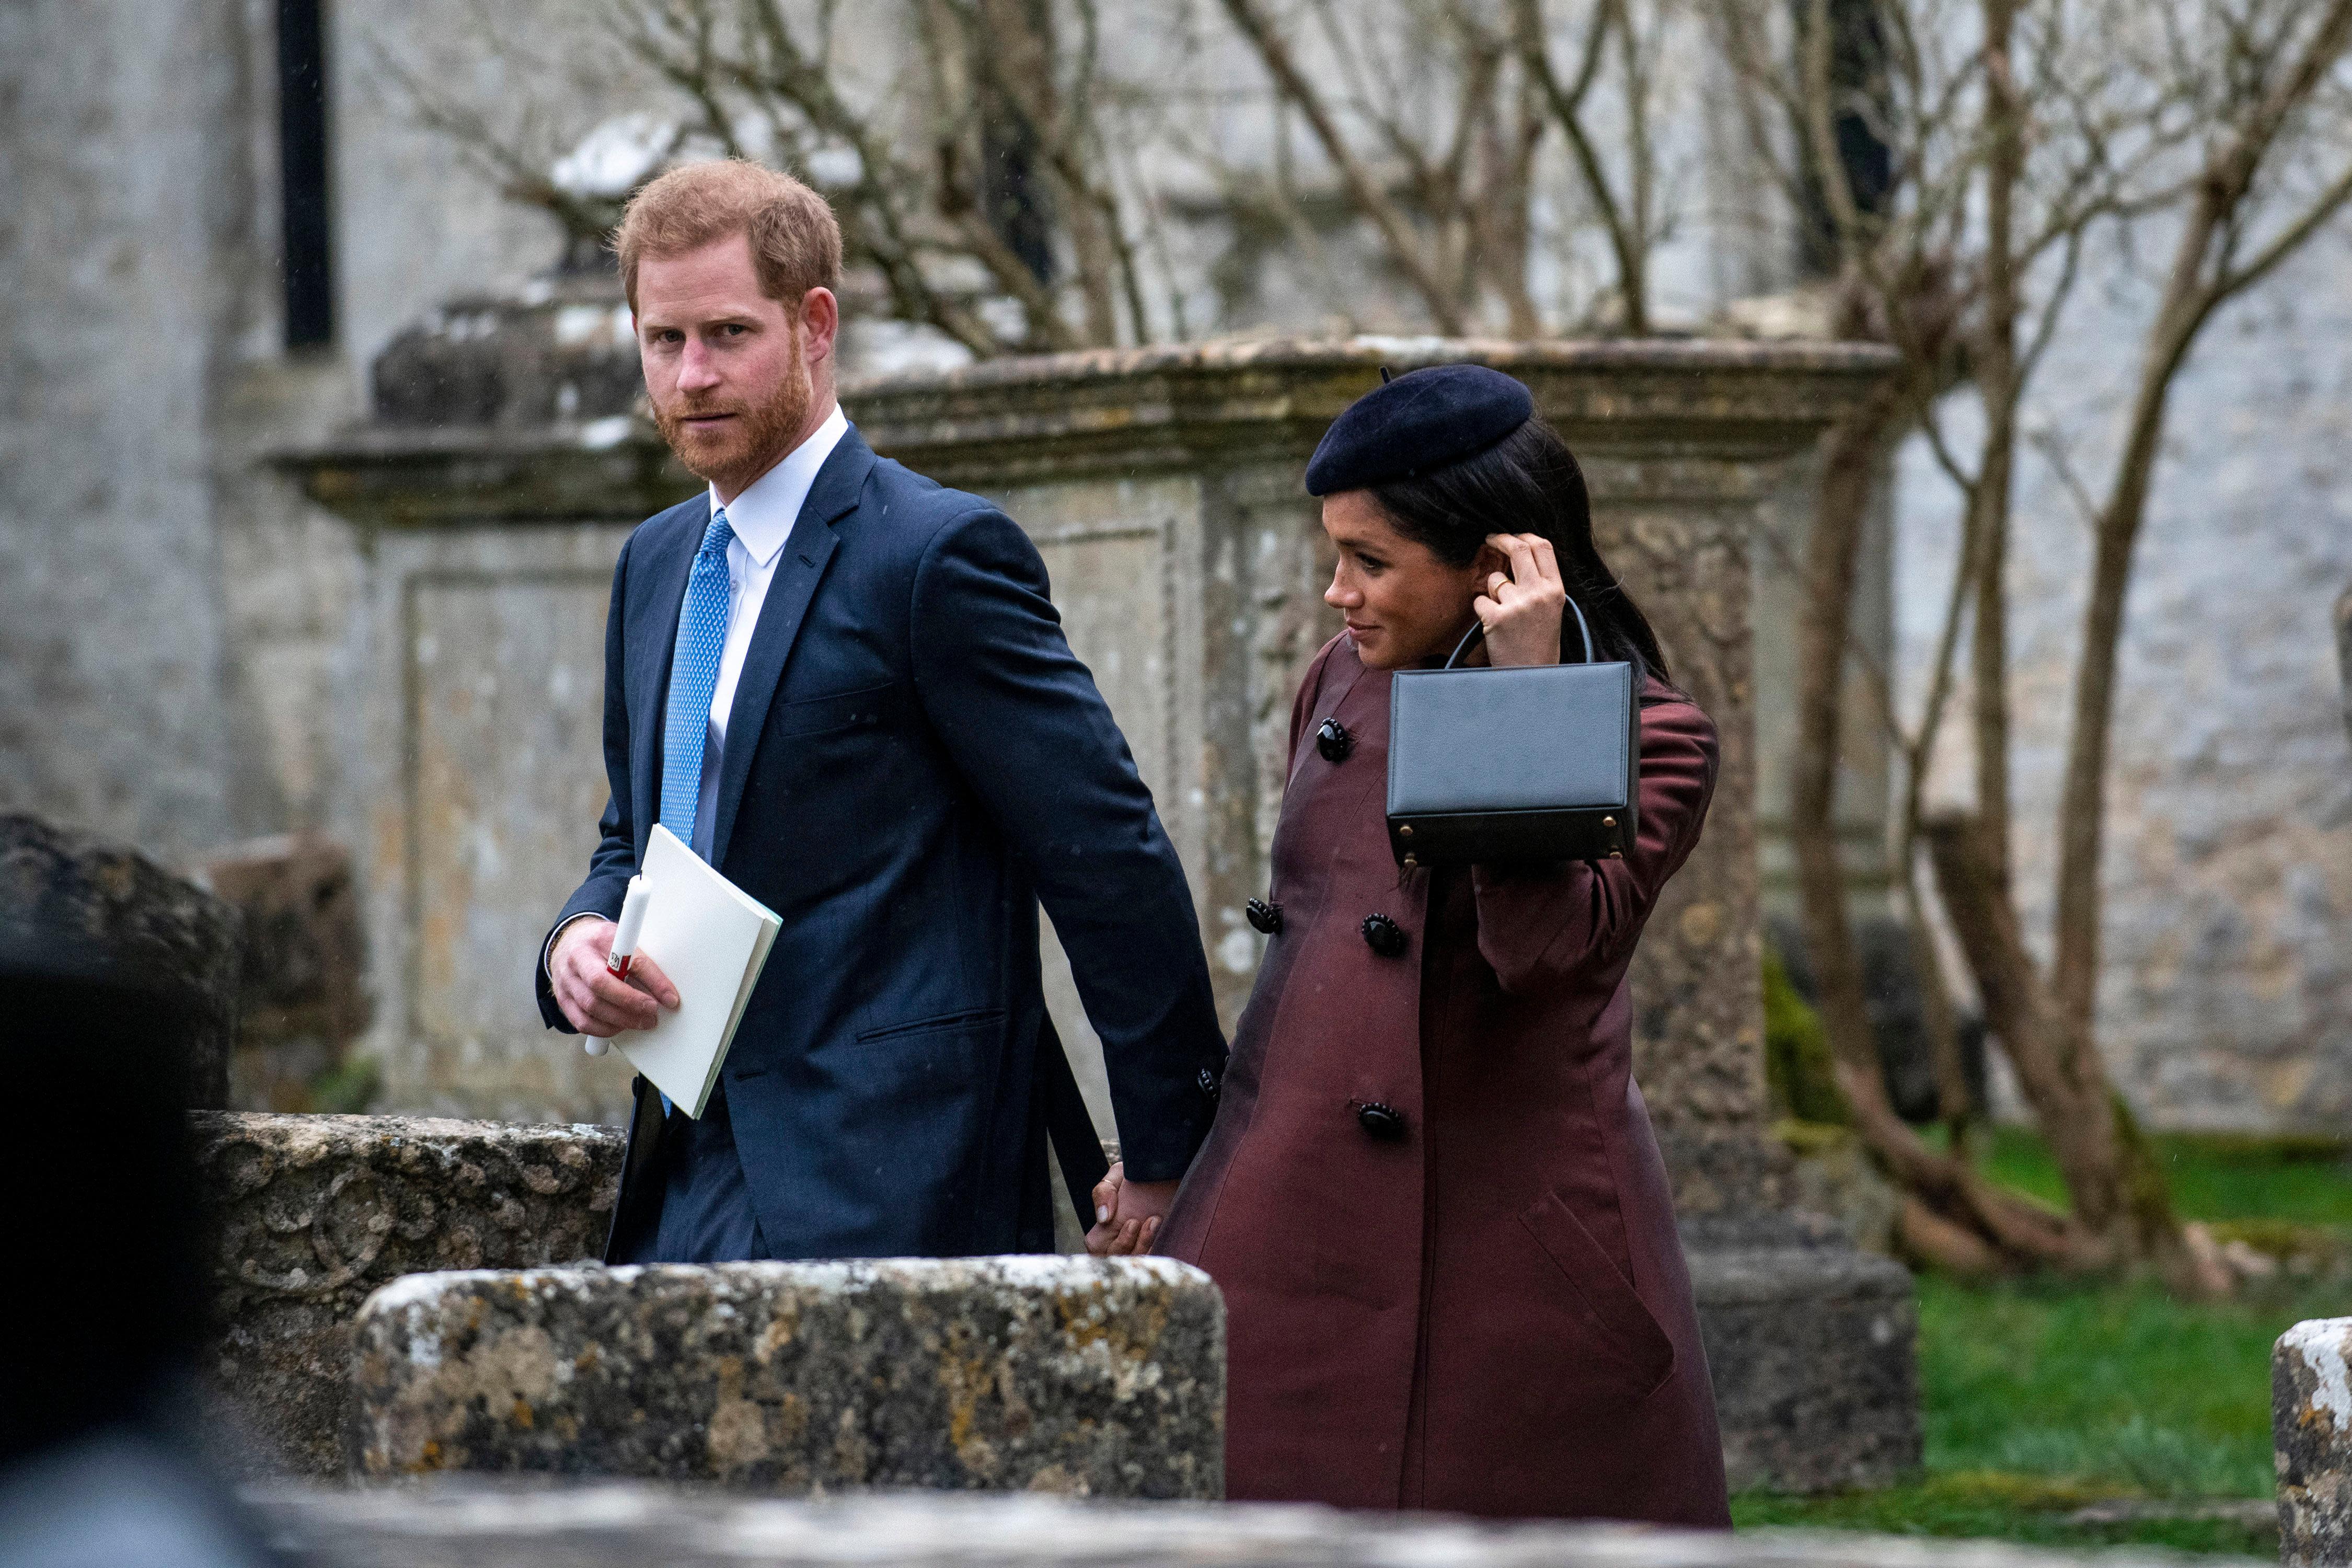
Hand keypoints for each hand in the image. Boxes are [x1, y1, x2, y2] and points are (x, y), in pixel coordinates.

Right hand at [550, 917, 679, 1036]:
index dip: (652, 981)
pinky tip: (619, 1027)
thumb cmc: (601, 944)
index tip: (670, 998)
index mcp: (600, 939)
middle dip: (631, 1005)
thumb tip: (668, 995)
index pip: (628, 960)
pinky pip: (581, 1022)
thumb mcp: (623, 942)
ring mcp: (566, 979)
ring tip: (641, 1022)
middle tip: (652, 1014)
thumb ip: (642, 964)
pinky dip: (603, 1029)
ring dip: (620, 1020)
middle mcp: (578, 958)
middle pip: (601, 985)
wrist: (569, 943)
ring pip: (591, 1007)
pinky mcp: (562, 999)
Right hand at [1084, 1161, 1178, 1255]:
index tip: (1134, 1222)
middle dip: (1137, 1244)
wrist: (1166, 1177)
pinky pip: (1154, 1262)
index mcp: (1102, 1234)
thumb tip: (1103, 1218)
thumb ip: (1103, 1192)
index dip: (1120, 1242)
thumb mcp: (1116, 1177)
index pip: (1101, 1252)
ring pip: (1139, 1264)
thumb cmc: (1137, 1177)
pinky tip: (1165, 1235)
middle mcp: (1118, 1246)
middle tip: (1152, 1220)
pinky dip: (1160, 1252)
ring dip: (1149, 1246)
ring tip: (1158, 1221)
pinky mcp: (1156, 1251)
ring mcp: (1138, 1251)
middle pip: (1122, 1260)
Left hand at [1473, 532, 1567, 667]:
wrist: (1533, 676)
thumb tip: (1518, 553)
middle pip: (1518, 548)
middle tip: (1490, 539)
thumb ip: (1539, 583)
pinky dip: (1482, 611)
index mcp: (1556, 590)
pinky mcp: (1496, 618)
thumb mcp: (1550, 608)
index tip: (1511, 536)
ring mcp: (1518, 605)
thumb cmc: (1539, 642)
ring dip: (1492, 591)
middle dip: (1500, 539)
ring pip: (1495, 579)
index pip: (1543, 546)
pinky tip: (1494, 626)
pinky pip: (1480, 599)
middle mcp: (1539, 593)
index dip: (1524, 535)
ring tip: (1504, 615)